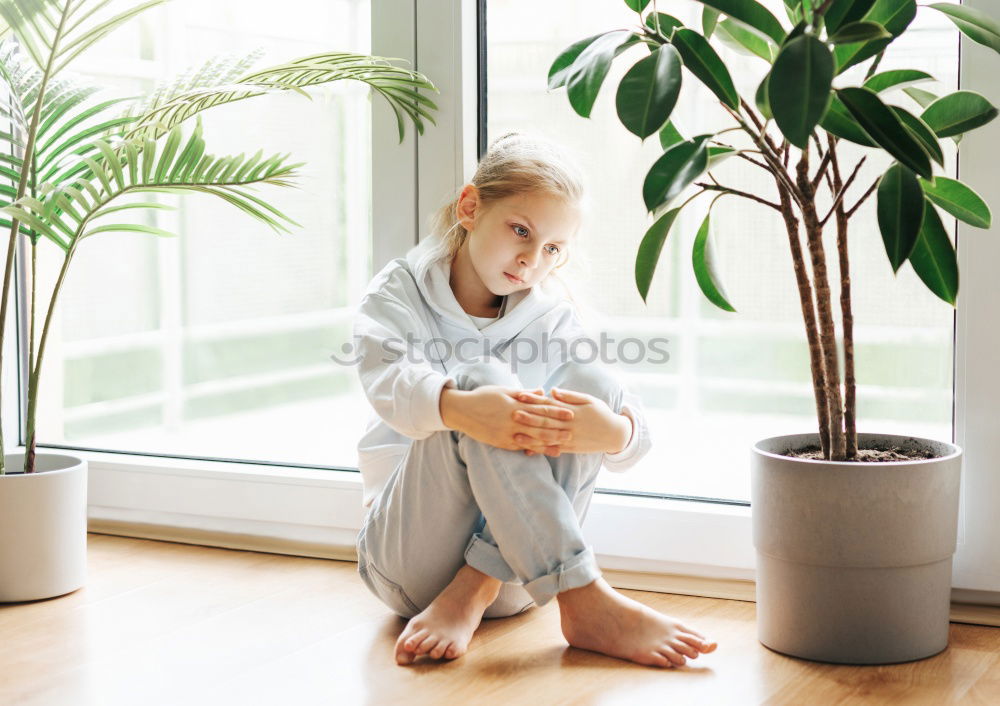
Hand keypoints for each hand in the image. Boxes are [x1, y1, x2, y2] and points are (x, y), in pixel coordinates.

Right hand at [440, 385, 574, 451]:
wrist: (461, 410)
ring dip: (548, 443)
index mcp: (515, 405)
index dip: (557, 411)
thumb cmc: (483, 397)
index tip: (571, 413)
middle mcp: (513, 420)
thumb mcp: (503, 390)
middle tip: (573, 432)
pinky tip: (543, 452)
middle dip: (557, 429)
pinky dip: (533, 450)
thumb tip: (542, 391)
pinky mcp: (501, 442)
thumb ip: (524, 393)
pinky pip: (520, 447)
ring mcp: (507, 433)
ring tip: (562, 445)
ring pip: (532, 439)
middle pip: (539, 426)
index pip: (540, 408)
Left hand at [512, 387, 630, 456]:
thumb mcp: (589, 400)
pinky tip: (528, 450)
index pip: (550, 404)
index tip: (520, 396)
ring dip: (530, 435)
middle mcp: (569, 425)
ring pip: (547, 437)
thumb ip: (570, 396)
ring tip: (515, 434)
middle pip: (546, 420)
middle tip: (512, 413)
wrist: (616, 434)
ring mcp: (570, 438)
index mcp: (572, 411)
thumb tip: (553, 391)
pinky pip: (553, 449)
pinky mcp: (570, 448)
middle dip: (528, 417)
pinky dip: (540, 450)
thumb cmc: (602, 413)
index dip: (534, 400)